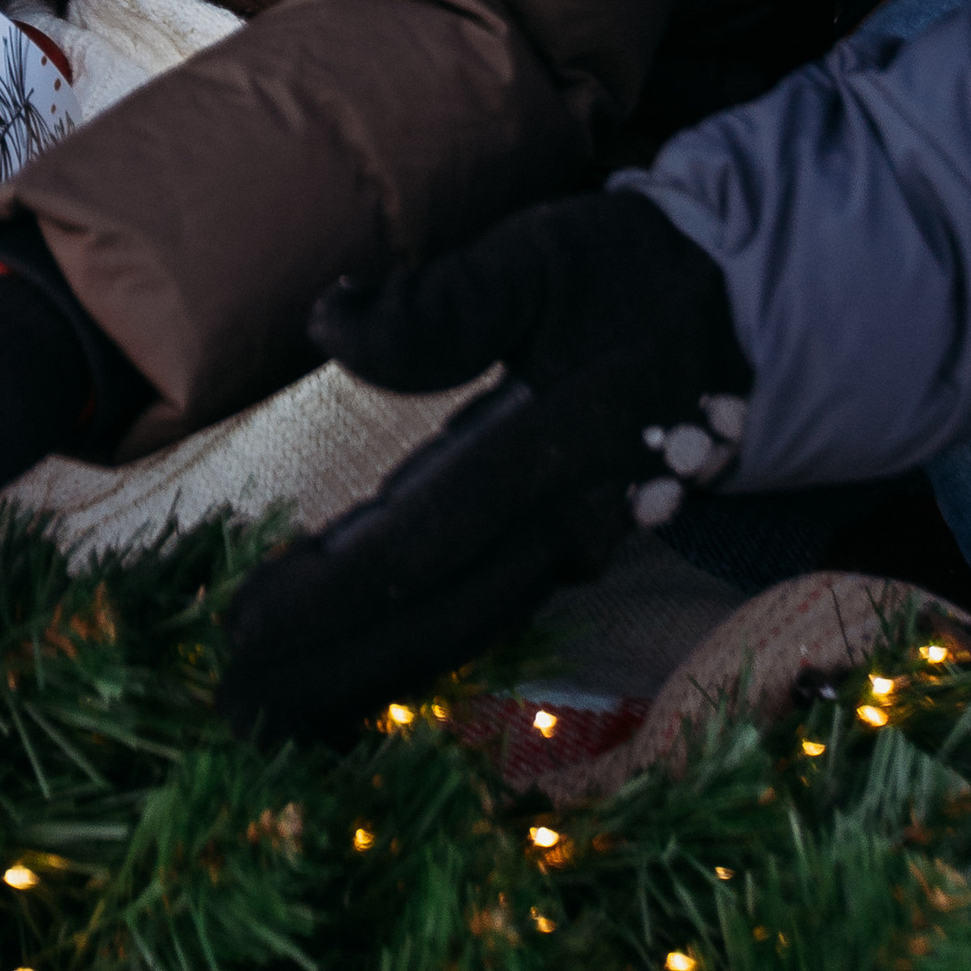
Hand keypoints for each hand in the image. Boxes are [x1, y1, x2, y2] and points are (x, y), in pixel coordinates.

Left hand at [216, 194, 750, 741]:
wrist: (741, 308)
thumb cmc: (624, 270)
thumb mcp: (541, 257)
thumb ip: (445, 304)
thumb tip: (331, 321)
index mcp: (551, 450)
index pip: (422, 540)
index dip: (329, 592)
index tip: (239, 625)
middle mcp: (562, 523)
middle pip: (434, 618)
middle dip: (332, 669)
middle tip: (230, 712)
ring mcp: (566, 549)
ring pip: (456, 631)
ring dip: (361, 676)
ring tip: (267, 714)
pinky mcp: (559, 550)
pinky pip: (475, 614)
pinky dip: (407, 652)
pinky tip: (344, 676)